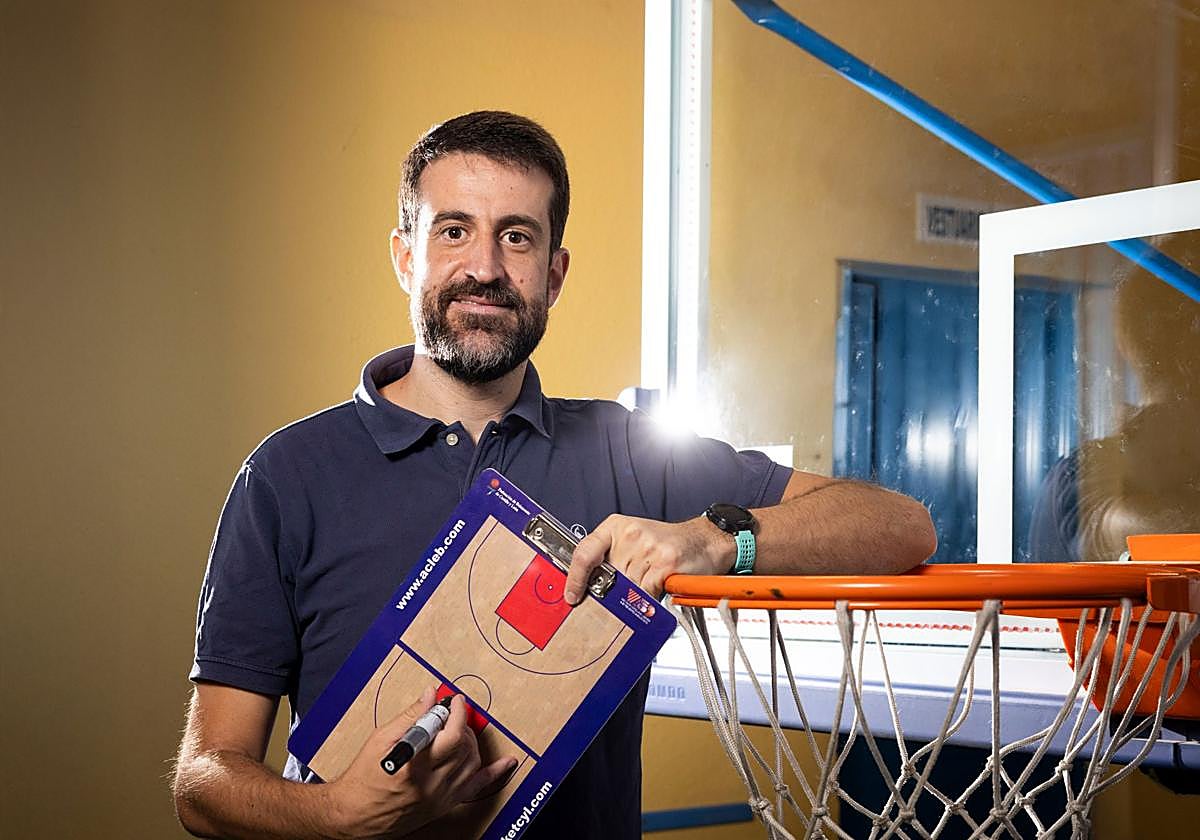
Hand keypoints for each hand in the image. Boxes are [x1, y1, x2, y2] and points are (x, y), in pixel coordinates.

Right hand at [321, 688, 516, 838]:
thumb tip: (431, 696)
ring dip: (471, 741)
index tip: (455, 700)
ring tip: (458, 731)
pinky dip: (495, 773)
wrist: (355, 815)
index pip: (450, 734)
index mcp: (415, 764)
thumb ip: (410, 717)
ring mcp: (441, 796)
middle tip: (452, 713)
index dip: (456, 712)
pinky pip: (477, 787)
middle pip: (465, 746)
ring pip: (473, 762)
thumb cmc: (363, 778)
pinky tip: (507, 762)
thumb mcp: (380, 740)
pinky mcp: (445, 805)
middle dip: (462, 723)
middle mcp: (432, 783)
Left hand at [565, 515, 728, 603]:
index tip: (572, 596)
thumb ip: (611, 559)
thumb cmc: (667, 544)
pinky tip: (659, 587)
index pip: (585, 552)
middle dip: (613, 593)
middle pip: (607, 578)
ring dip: (635, 596)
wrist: (705, 540)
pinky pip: (646, 594)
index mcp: (616, 527)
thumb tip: (588, 589)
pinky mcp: (665, 563)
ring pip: (626, 589)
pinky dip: (650, 599)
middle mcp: (630, 534)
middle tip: (624, 593)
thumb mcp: (633, 541)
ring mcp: (648, 548)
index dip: (575, 578)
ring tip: (649, 583)